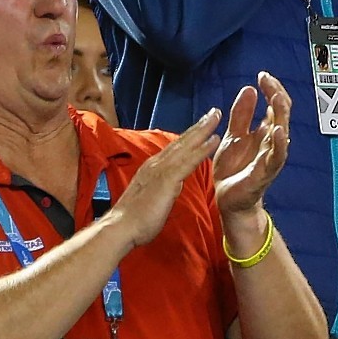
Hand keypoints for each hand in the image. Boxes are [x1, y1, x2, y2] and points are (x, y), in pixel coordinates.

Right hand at [109, 109, 221, 247]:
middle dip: (199, 126)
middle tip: (214, 111)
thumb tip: (174, 184)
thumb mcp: (152, 197)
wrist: (120, 227)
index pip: (174, 148)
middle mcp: (156, 163)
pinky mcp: (167, 179)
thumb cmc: (134, 220)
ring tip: (216, 116)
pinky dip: (202, 149)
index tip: (202, 124)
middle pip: (181, 141)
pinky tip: (214, 140)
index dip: (189, 135)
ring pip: (186, 145)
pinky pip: (189, 161)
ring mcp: (161, 169)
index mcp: (152, 168)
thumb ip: (164, 187)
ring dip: (203, 130)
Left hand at [214, 72, 290, 218]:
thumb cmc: (234, 169)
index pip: (275, 105)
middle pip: (282, 114)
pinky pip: (276, 157)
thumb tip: (250, 88)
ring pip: (283, 132)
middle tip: (268, 81)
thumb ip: (242, 114)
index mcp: (264, 132)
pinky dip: (279, 144)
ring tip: (276, 98)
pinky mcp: (265, 173)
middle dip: (277, 95)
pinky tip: (277, 130)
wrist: (228, 200)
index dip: (272, 89)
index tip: (263, 75)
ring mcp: (270, 157)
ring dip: (281, 115)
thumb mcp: (234, 136)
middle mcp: (272, 143)